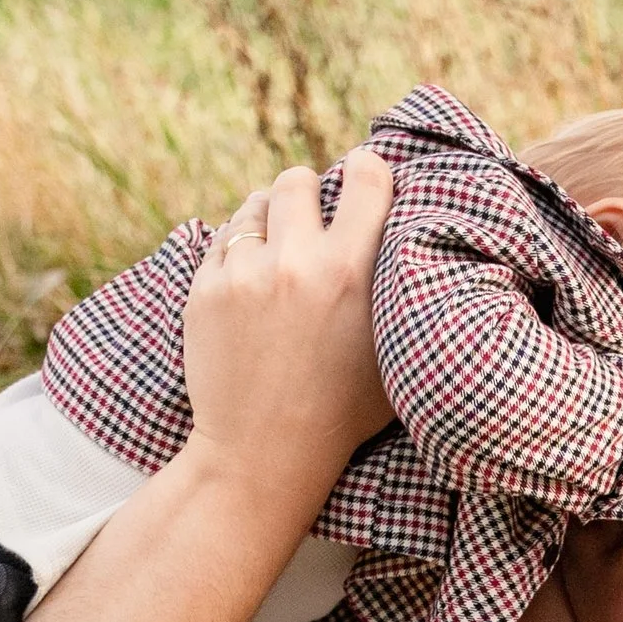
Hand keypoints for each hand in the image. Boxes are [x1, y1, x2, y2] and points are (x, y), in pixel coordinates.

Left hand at [180, 154, 392, 528]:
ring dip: (269, 217)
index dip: (368, 168)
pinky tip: (253, 278)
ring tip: (280, 243)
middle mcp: (295, 263)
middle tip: (314, 213)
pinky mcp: (203, 290)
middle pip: (297, 180)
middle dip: (308, 191)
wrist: (263, 453)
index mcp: (351, 272)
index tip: (366, 170)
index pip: (365, 178)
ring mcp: (243, 275)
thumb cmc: (343, 410)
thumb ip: (402, 289)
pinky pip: (222, 240)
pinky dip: (239, 249)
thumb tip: (419, 234)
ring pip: (254, 205)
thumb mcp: (395, 349)